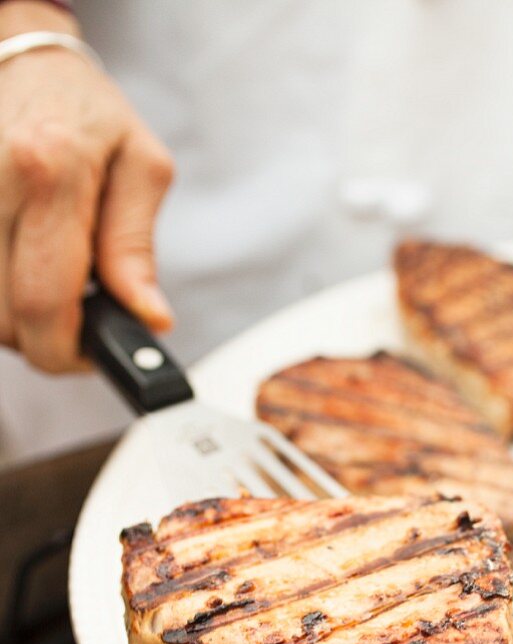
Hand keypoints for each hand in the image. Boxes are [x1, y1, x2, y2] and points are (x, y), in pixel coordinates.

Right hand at [0, 2, 173, 372]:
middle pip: (5, 318)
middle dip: (45, 341)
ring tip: (52, 289)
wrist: (31, 66)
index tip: (89, 357)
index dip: (65, 352)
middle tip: (77, 325)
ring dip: (18, 321)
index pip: (45, 300)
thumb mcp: (141, 170)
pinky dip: (2, 298)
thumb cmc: (91, 117)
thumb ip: (136, 249)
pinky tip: (25, 272)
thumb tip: (147, 316)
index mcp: (51, 172)